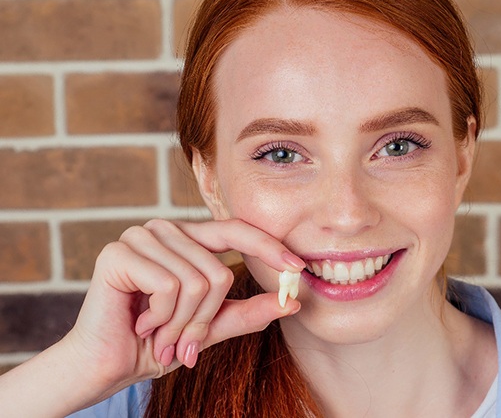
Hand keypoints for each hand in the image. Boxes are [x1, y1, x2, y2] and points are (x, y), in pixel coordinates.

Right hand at [62, 218, 303, 403]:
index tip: (298, 268)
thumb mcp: (210, 327)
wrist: (106, 365)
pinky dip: (162, 317)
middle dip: (204, 320)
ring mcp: (141, 236)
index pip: (237, 230)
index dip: (269, 247)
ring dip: (181, 324)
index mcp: (188, 239)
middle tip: (182, 343)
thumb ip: (248, 312)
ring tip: (158, 334)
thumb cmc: (157, 342)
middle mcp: (166, 230)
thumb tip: (293, 302)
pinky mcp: (119, 252)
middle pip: (219, 271)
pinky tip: (141, 322)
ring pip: (197, 281)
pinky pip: (169, 286)